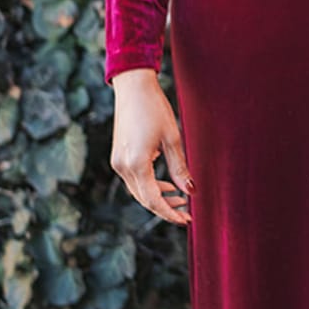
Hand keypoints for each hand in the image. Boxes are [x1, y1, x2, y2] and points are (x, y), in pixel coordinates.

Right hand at [110, 68, 193, 223]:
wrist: (133, 88)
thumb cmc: (156, 110)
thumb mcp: (173, 139)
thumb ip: (180, 169)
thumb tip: (190, 192)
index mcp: (136, 164)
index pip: (153, 200)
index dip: (170, 213)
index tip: (186, 220)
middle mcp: (122, 167)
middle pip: (144, 199)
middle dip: (165, 208)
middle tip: (187, 213)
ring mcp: (117, 162)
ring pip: (138, 191)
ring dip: (158, 197)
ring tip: (179, 197)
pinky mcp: (118, 157)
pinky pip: (134, 180)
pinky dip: (149, 185)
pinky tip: (165, 183)